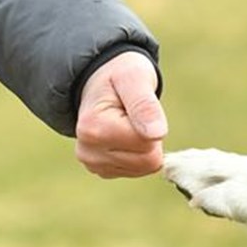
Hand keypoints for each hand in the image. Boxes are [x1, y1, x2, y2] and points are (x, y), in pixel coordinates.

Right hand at [75, 52, 166, 177]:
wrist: (98, 81)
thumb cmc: (120, 75)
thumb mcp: (134, 77)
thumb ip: (145, 104)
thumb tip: (157, 134)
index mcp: (94, 128)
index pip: (148, 145)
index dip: (152, 123)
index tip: (136, 105)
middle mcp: (88, 151)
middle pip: (147, 161)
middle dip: (150, 137)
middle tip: (134, 115)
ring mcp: (93, 163)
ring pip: (144, 168)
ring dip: (144, 145)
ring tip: (128, 122)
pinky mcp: (100, 169)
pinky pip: (137, 171)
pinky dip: (137, 153)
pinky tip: (124, 134)